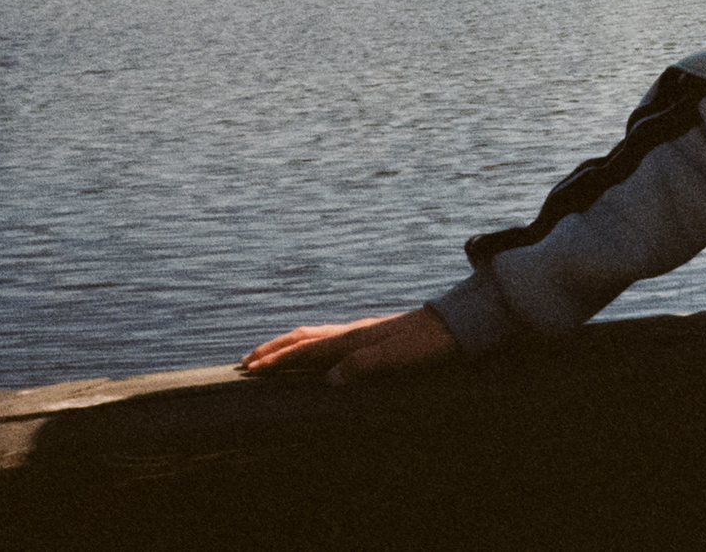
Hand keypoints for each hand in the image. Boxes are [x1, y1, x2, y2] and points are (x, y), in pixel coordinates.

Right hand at [238, 306, 458, 384]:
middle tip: (247, 362)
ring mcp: (362, 332)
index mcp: (354, 338)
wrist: (458, 324)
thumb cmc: (430, 343)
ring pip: (315, 336)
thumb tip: (329, 380)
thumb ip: (365, 365)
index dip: (278, 361)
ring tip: (270, 356)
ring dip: (289, 346)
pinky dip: (309, 345)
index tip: (251, 371)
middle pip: (304, 337)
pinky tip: (313, 353)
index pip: (306, 349)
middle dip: (274, 350)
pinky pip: (329, 339)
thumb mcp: (399, 357)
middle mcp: (353, 332)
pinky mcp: (373, 336)